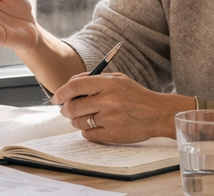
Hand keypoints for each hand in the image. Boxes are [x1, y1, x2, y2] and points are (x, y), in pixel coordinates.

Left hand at [50, 72, 174, 143]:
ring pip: (79, 122)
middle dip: (65, 109)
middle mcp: (108, 101)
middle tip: (66, 109)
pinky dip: (86, 131)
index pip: (75, 86)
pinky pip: (88, 134)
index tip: (56, 97)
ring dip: (75, 120)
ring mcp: (110, 119)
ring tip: (81, 117)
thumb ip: (94, 78)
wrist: (157, 113)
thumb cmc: (135, 94)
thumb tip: (71, 84)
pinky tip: (93, 125)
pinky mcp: (113, 134)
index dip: (61, 92)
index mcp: (108, 83)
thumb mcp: (117, 79)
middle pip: (73, 107)